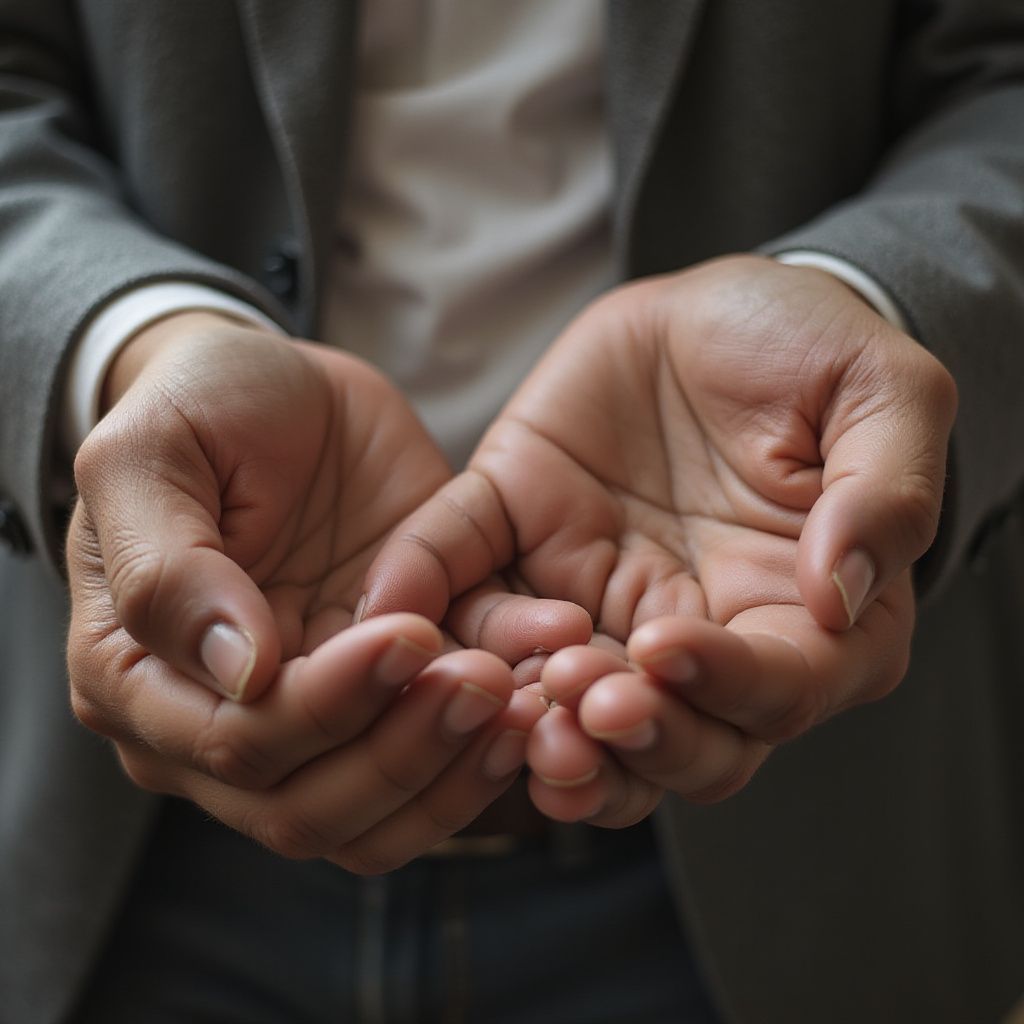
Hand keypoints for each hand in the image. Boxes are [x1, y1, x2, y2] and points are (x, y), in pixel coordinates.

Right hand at [67, 312, 586, 867]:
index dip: (325, 708)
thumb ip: (166, 569)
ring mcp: (317, 714)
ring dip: (458, 769)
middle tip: (484, 683)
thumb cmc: (199, 407)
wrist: (279, 387)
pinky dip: (495, 744)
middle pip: (311, 808)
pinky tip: (543, 691)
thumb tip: (241, 675)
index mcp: (144, 680)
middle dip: (405, 754)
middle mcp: (227, 723)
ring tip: (526, 698)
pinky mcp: (393, 688)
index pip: (236, 746)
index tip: (403, 633)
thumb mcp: (150, 455)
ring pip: (382, 812)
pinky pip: (443, 754)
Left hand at [363, 255, 956, 821]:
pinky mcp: (518, 528)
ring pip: (553, 692)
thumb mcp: (884, 397)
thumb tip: (840, 591)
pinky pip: (463, 570)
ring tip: (497, 700)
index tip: (668, 649)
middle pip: (660, 736)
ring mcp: (594, 591)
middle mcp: (691, 631)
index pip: (770, 694)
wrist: (720, 306)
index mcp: (796, 619)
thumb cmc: (814, 353)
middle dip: (617, 738)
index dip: (721, 689)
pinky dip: (424, 588)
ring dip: (519, 712)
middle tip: (576, 708)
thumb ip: (885, 494)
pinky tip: (390, 609)